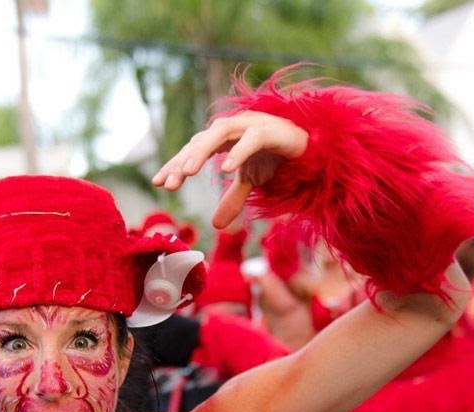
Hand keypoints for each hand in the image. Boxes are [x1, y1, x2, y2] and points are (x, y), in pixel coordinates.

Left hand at [152, 111, 307, 229]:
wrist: (313, 147)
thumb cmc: (278, 157)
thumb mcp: (252, 182)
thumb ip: (232, 199)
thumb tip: (216, 225)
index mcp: (226, 136)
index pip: (195, 148)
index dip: (177, 164)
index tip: (159, 183)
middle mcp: (236, 126)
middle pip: (202, 139)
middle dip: (183, 161)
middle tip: (167, 184)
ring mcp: (254, 124)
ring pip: (221, 131)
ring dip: (202, 151)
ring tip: (188, 172)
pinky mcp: (273, 130)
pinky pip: (252, 139)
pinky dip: (238, 152)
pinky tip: (225, 170)